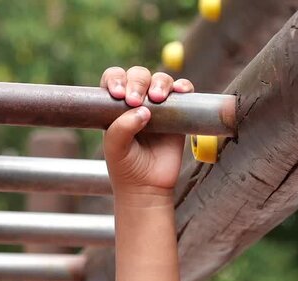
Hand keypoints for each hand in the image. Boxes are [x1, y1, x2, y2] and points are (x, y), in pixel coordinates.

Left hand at [101, 66, 193, 198]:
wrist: (148, 187)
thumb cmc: (125, 167)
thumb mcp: (114, 148)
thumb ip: (121, 128)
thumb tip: (143, 110)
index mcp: (114, 106)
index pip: (113, 79)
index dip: (115, 79)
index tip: (118, 94)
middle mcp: (136, 102)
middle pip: (138, 76)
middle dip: (137, 82)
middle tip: (134, 101)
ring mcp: (158, 106)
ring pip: (160, 79)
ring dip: (160, 82)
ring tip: (157, 99)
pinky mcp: (178, 114)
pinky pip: (183, 92)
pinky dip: (183, 86)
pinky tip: (181, 91)